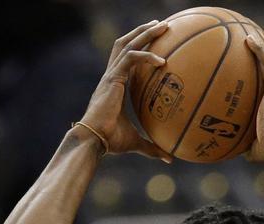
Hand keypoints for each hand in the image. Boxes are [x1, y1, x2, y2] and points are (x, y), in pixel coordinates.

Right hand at [76, 20, 171, 160]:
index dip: (140, 48)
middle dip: (143, 31)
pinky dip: (147, 56)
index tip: (157, 42)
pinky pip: (131, 59)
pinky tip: (163, 61)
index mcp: (115, 85)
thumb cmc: (111, 141)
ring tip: (162, 26)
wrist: (94, 140)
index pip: (127, 60)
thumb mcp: (137, 142)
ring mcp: (111, 75)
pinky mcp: (112, 78)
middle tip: (162, 24)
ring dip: (145, 33)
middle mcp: (112, 76)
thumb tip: (170, 158)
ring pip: (127, 44)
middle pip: (125, 44)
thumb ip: (152, 147)